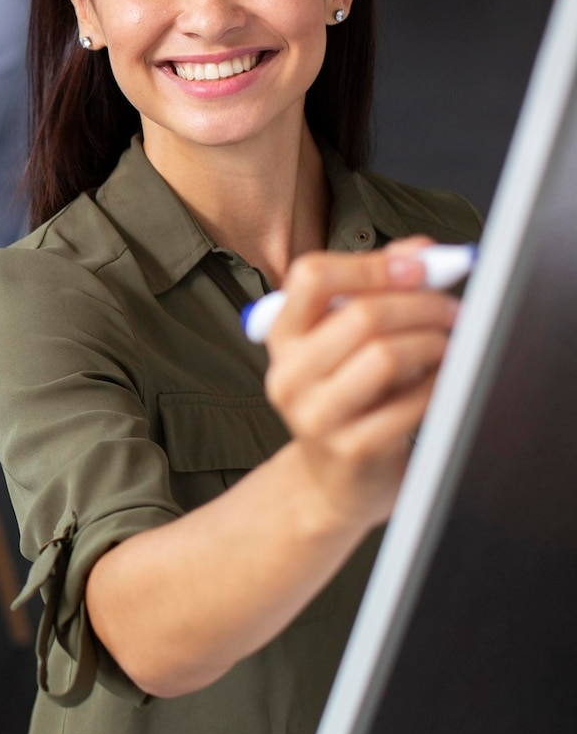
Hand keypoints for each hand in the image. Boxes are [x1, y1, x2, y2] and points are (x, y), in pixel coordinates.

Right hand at [263, 238, 460, 533]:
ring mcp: (315, 414)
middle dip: (422, 304)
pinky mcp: (351, 448)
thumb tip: (421, 251)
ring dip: (433, 342)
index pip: (311, 276)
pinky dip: (438, 384)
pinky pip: (411, 402)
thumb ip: (376, 290)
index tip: (419, 265)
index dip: (371, 264)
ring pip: (385, 354)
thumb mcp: (345, 343)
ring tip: (449, 345)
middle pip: (360, 314)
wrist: (333, 482)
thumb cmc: (347, 400)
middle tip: (452, 309)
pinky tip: (443, 381)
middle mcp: (288, 373)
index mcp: (282, 336)